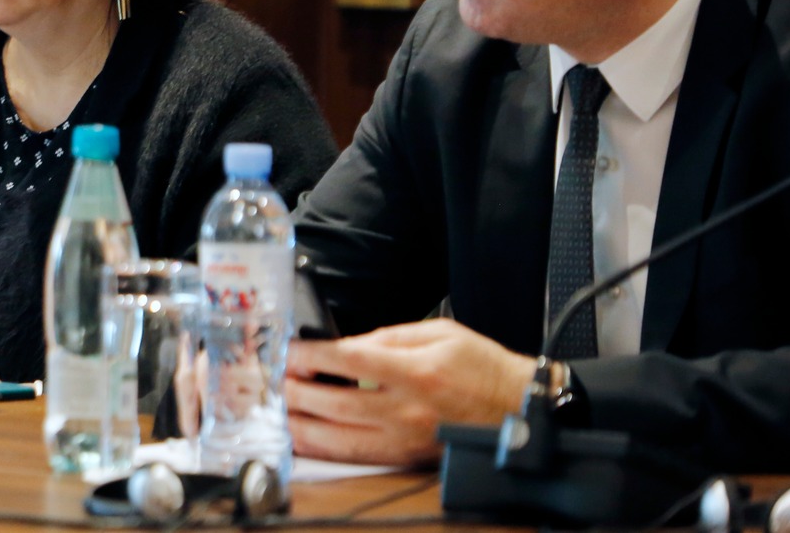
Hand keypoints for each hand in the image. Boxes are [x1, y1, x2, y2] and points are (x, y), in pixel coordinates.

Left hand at [285, 319, 532, 465]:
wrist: (516, 408)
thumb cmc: (481, 366)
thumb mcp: (439, 332)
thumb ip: (390, 337)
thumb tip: (348, 345)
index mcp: (415, 370)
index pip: (350, 360)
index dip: (312, 356)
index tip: (289, 351)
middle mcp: (406, 408)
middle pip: (335, 402)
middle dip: (296, 390)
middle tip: (274, 380)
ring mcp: (405, 437)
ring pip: (339, 436)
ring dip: (301, 423)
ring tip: (278, 408)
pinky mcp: (406, 457)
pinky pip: (355, 456)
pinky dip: (323, 448)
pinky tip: (303, 438)